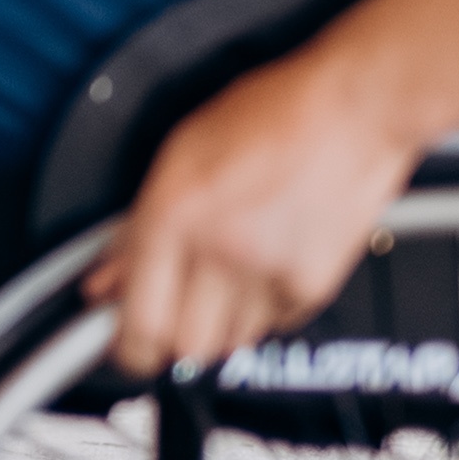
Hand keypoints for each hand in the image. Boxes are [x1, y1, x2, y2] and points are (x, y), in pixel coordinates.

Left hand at [90, 48, 425, 373]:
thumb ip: (134, 228)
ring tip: (223, 280)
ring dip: (218, 326)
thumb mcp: (179, 156)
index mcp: (172, 214)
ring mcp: (269, 271)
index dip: (126, 349)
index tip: (122, 350)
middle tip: (170, 316)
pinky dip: (264, 311)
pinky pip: (275, 325)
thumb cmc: (268, 116)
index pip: (140, 320)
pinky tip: (265, 267)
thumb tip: (104, 280)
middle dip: (172, 341)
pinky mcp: (314, 285)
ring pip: (230, 343)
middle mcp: (218, 249)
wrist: (354, 109)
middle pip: (184, 347)